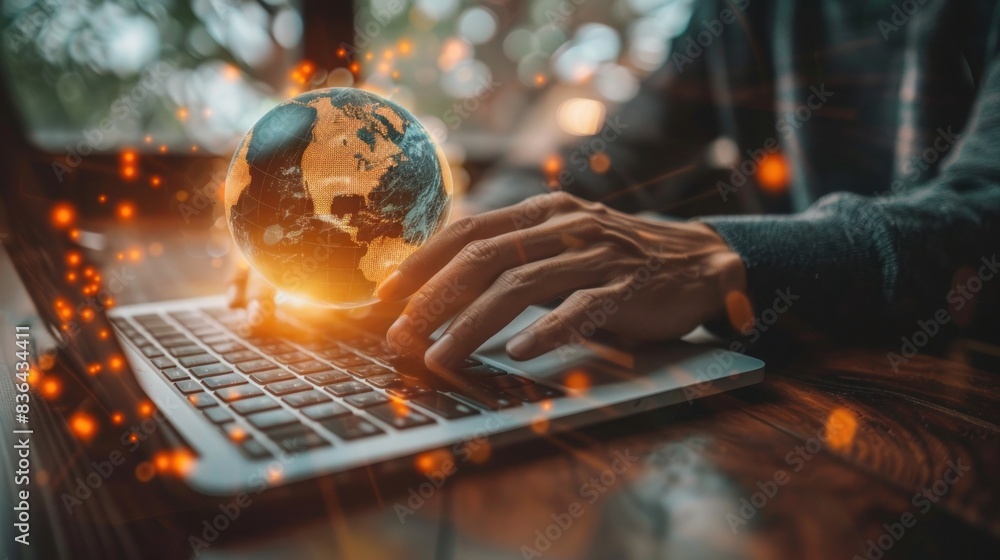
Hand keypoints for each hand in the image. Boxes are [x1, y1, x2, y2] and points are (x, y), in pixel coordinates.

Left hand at [376, 191, 747, 371]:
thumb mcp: (562, 243)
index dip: (422, 262)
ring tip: (440, 358)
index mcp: (542, 212)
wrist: (702, 261)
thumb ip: (514, 252)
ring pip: (521, 286)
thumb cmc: (617, 259)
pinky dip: (548, 331)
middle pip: (484, 257)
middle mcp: (565, 225)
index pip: (468, 230)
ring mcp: (597, 254)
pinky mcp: (627, 287)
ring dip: (472, 325)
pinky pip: (581, 309)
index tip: (385, 297)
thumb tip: (444, 279)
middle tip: (398, 335)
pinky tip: (519, 354)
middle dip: (433, 298)